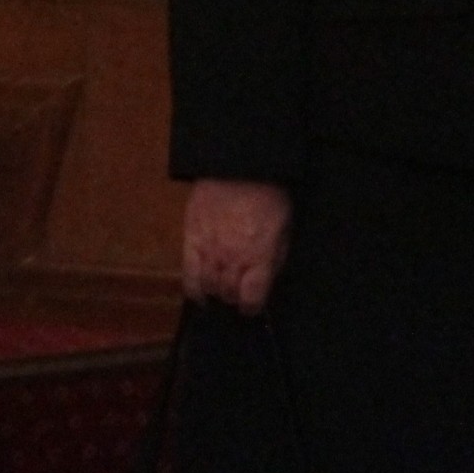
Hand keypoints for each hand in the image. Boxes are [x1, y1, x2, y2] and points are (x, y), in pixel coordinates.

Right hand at [181, 178, 292, 311]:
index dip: (253, 306)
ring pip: (209, 287)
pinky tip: (200, 294)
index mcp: (259, 256)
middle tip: (240, 292)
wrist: (239, 166)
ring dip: (217, 292)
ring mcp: (209, 251)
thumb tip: (268, 280)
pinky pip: (188, 275)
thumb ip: (276, 256)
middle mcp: (232, 259)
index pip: (252, 299)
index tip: (255, 305)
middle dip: (236, 298)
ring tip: (223, 288)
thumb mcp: (285, 226)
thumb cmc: (269, 194)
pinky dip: (193, 289)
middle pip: (229, 295)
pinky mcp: (191, 240)